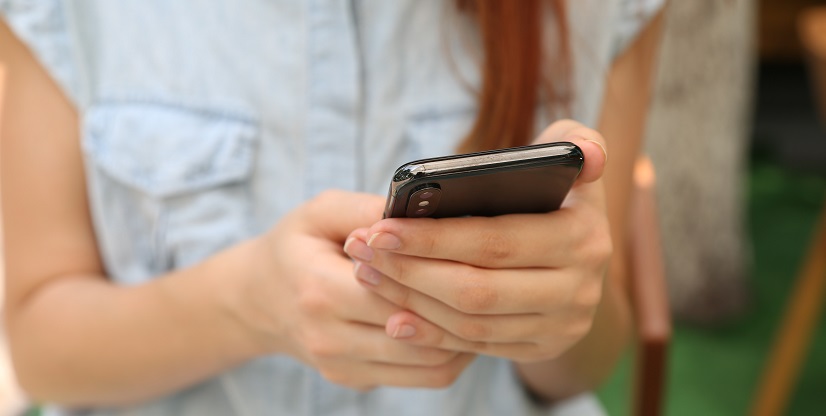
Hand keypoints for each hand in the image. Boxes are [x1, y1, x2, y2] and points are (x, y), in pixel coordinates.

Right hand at [232, 190, 474, 389]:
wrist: (258, 299)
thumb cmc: (296, 247)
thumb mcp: (320, 212)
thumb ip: (367, 209)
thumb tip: (421, 211)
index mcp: (319, 290)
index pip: (398, 291)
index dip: (440, 273)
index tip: (475, 252)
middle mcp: (329, 338)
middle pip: (420, 332)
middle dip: (462, 307)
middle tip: (495, 279)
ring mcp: (342, 367)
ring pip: (430, 365)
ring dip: (465, 336)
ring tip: (485, 303)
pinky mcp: (355, 381)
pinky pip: (422, 377)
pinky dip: (450, 353)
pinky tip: (463, 324)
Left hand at [343, 120, 611, 362]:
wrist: (579, 255)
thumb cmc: (557, 193)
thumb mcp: (570, 159)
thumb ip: (575, 140)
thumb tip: (587, 155)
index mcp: (583, 237)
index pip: (495, 242)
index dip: (433, 238)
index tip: (380, 228)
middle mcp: (579, 289)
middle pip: (476, 289)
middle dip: (410, 271)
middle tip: (362, 251)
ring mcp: (562, 326)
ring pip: (471, 322)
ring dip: (412, 301)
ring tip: (369, 274)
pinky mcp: (542, 348)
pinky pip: (477, 346)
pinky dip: (432, 333)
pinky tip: (395, 316)